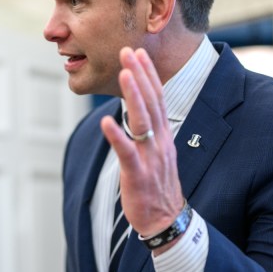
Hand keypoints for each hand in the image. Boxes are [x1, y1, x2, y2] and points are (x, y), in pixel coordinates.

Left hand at [98, 48, 186, 245]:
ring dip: (134, 96)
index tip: (138, 53)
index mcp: (164, 135)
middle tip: (128, 50)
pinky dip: (117, 136)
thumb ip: (149, 132)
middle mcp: (160, 142)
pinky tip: (106, 121)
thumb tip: (137, 111)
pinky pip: (128, 152)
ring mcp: (151, 158)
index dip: (148, 74)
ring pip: (143, 121)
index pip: (157, 98)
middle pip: (151, 102)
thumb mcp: (157, 153)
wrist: (165, 221)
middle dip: (141, 75)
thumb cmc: (157, 187)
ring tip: (125, 73)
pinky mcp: (138, 175)